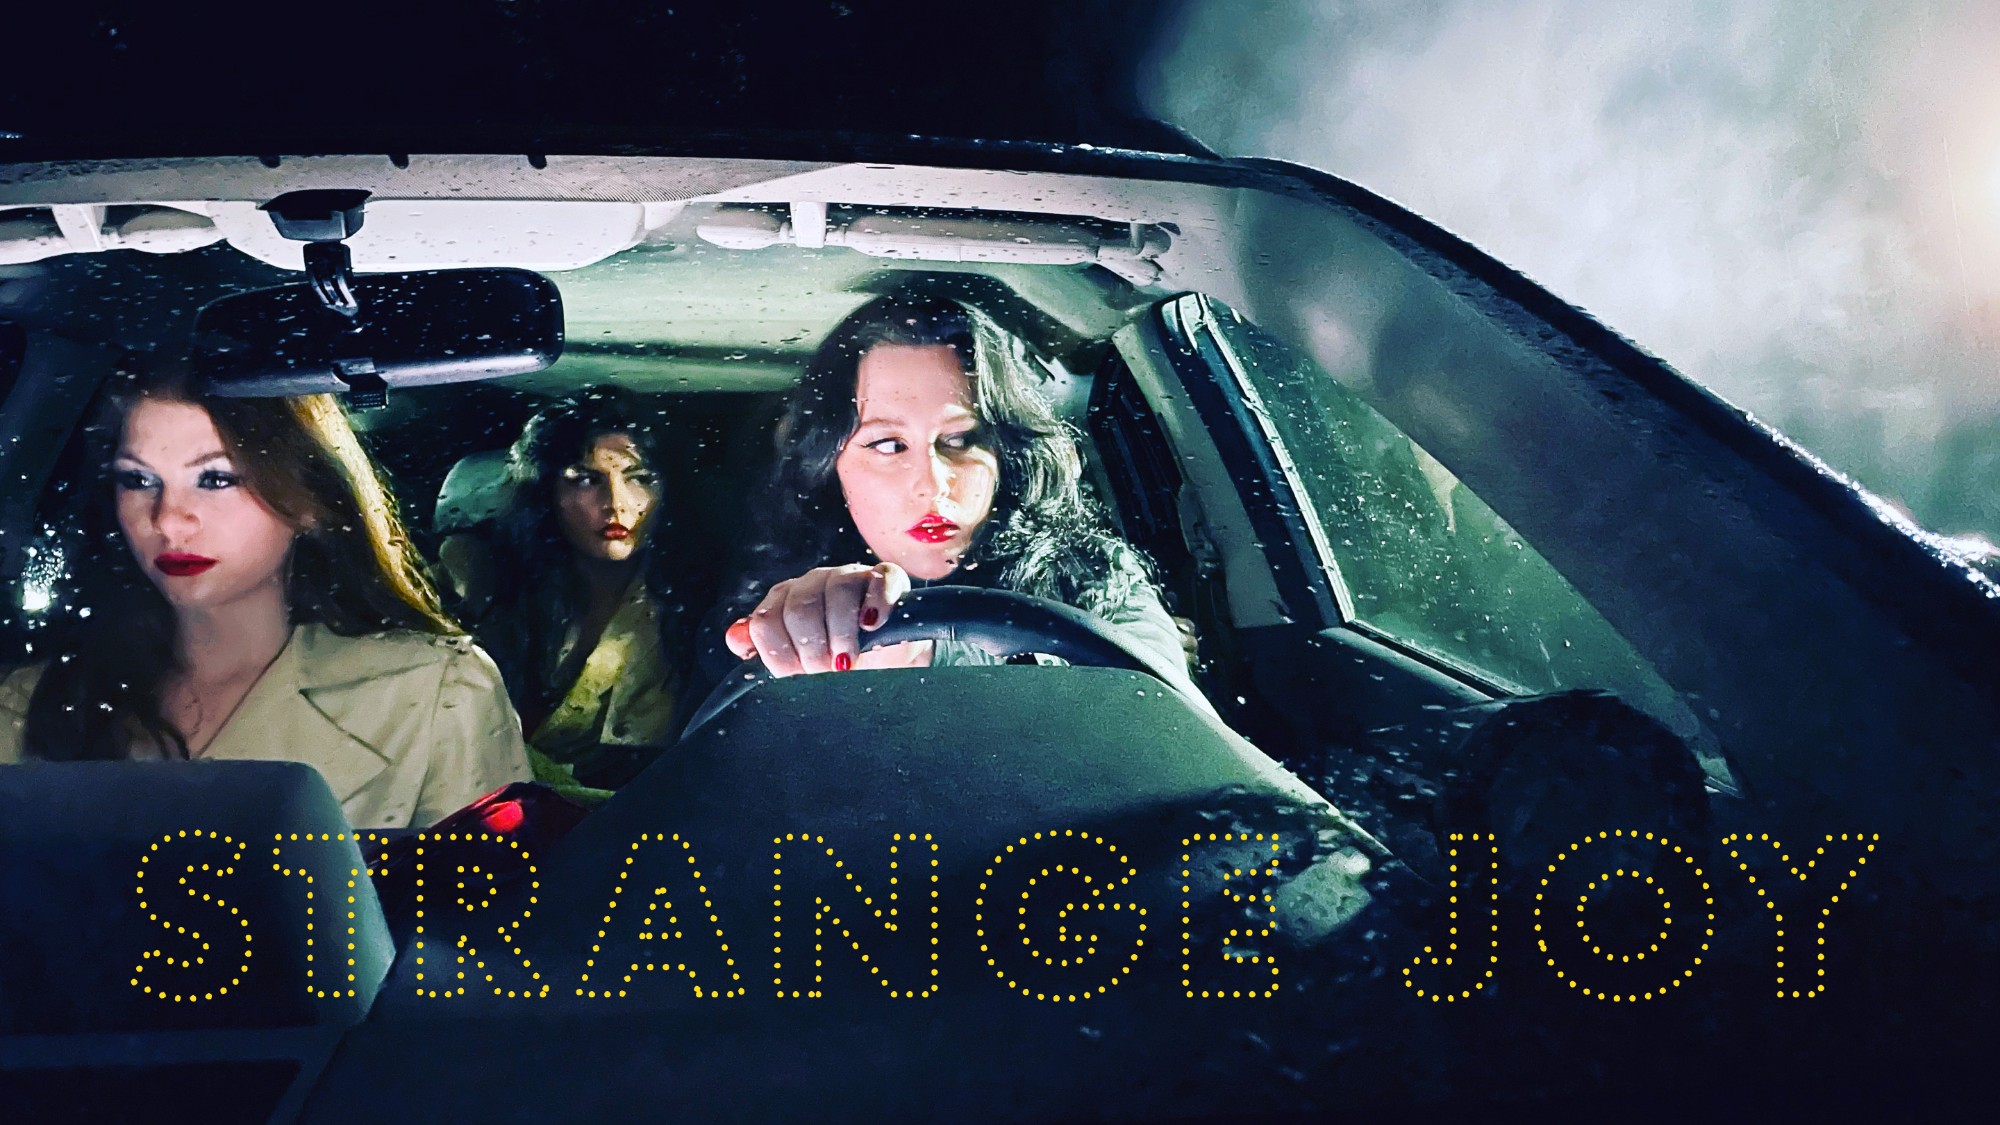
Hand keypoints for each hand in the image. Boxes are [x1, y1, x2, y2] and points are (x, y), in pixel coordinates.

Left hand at [724, 562, 933, 676]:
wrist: (892, 662)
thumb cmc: (841, 662)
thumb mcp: (801, 662)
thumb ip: (766, 650)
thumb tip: (734, 637)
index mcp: (784, 602)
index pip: (765, 622)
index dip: (780, 654)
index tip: (799, 675)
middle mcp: (813, 584)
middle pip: (799, 609)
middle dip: (812, 649)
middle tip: (828, 672)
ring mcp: (850, 576)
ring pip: (837, 591)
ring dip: (841, 633)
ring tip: (848, 661)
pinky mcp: (887, 578)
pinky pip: (880, 580)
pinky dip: (876, 603)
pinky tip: (872, 626)